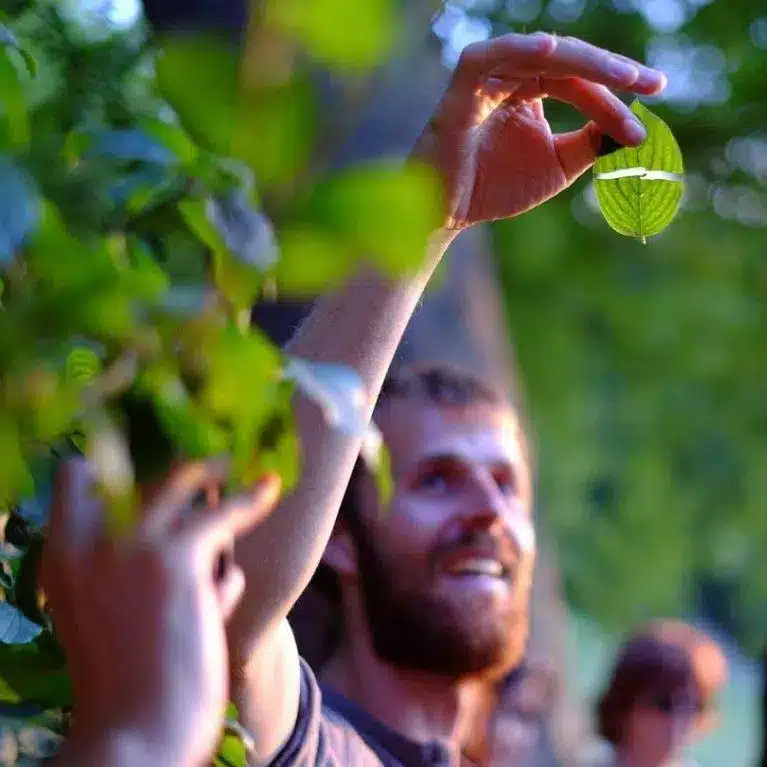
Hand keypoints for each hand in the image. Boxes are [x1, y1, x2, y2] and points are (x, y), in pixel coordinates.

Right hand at [42, 459, 280, 765]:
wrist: (137, 734)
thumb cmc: (131, 684)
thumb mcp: (113, 622)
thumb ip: (141, 578)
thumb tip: (213, 556)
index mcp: (62, 560)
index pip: (72, 483)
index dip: (109, 463)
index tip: (139, 458)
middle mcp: (89, 543)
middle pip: (136, 472)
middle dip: (174, 464)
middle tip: (208, 456)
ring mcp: (132, 546)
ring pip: (181, 483)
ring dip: (213, 474)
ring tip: (237, 465)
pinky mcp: (178, 557)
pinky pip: (223, 513)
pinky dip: (249, 500)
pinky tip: (268, 488)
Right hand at [413, 32, 666, 228]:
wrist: (447, 215)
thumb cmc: (495, 189)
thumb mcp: (558, 165)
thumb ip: (590, 142)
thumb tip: (631, 127)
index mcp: (531, 90)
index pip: (582, 84)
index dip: (615, 101)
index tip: (646, 124)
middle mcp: (511, 77)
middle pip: (569, 62)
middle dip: (613, 70)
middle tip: (653, 85)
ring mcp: (486, 80)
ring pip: (539, 55)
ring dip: (584, 61)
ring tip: (624, 77)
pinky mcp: (460, 90)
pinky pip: (486, 58)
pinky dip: (516, 49)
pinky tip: (551, 49)